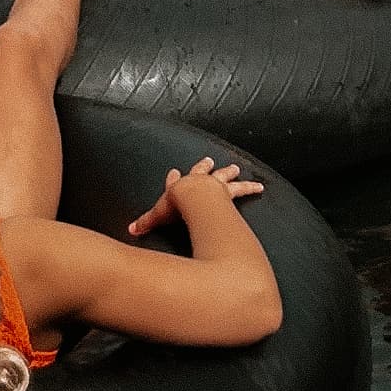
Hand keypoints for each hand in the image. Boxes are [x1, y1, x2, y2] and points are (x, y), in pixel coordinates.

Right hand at [126, 158, 264, 239]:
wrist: (195, 198)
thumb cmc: (177, 206)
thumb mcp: (158, 215)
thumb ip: (146, 223)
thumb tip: (130, 231)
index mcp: (181, 187)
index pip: (176, 181)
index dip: (174, 179)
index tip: (174, 172)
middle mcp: (199, 182)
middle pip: (202, 171)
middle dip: (204, 166)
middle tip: (208, 159)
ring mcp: (215, 185)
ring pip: (224, 176)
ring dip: (229, 172)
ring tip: (236, 167)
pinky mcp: (230, 191)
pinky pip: (243, 189)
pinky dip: (250, 187)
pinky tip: (260, 186)